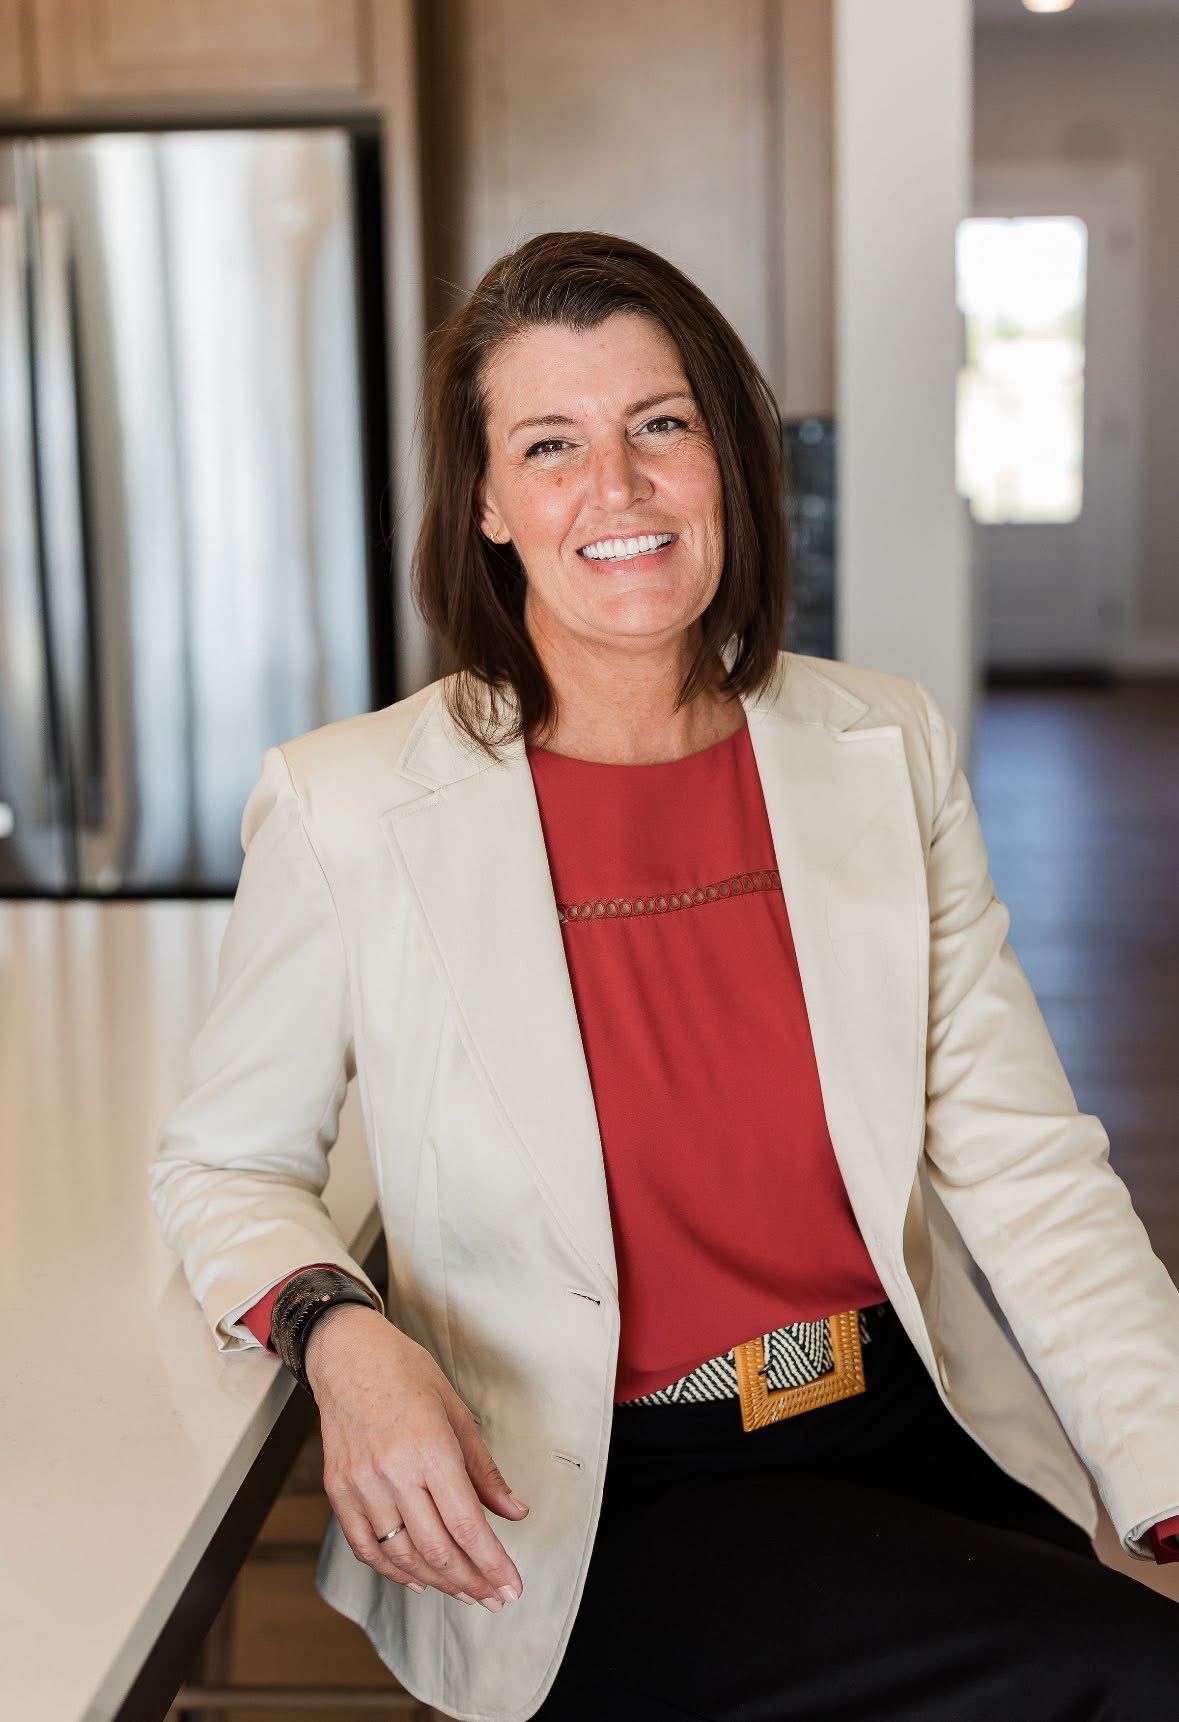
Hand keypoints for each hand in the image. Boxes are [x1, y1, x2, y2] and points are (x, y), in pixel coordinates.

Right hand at [304, 1304, 529, 1611]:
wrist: (347, 1354)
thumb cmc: (405, 1373)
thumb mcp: (456, 1411)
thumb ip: (484, 1470)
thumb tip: (514, 1512)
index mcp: (430, 1448)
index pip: (467, 1525)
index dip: (493, 1565)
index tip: (511, 1586)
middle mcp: (394, 1471)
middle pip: (438, 1548)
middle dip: (472, 1582)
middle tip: (495, 1597)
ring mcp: (362, 1484)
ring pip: (402, 1555)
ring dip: (438, 1582)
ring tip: (465, 1592)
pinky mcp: (339, 1490)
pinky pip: (366, 1546)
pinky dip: (393, 1570)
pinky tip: (417, 1579)